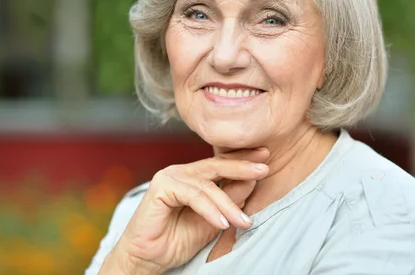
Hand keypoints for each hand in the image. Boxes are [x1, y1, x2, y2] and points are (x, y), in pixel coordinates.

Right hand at [102, 148, 269, 273]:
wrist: (147, 259)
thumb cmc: (176, 241)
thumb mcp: (213, 221)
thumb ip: (229, 201)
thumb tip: (252, 182)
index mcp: (192, 177)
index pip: (221, 164)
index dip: (243, 160)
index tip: (267, 156)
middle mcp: (181, 172)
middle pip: (216, 166)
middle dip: (242, 167)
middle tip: (264, 168)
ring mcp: (169, 177)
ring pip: (207, 185)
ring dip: (229, 205)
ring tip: (245, 222)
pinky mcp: (161, 187)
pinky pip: (193, 196)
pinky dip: (210, 210)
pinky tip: (222, 224)